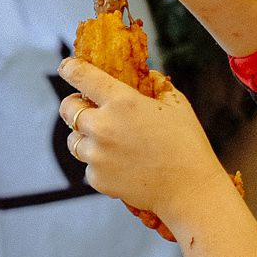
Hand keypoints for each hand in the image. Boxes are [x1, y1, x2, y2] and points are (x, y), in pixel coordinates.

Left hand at [59, 59, 234, 234]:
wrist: (189, 189)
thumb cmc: (187, 143)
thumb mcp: (177, 103)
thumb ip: (155, 84)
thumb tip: (144, 74)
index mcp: (122, 101)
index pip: (81, 75)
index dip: (70, 68)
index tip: (67, 67)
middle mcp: (102, 126)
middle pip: (67, 108)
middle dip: (74, 105)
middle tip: (87, 108)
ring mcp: (97, 154)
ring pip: (73, 139)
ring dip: (85, 136)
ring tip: (109, 141)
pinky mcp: (97, 178)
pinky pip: (88, 165)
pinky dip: (99, 163)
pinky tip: (122, 164)